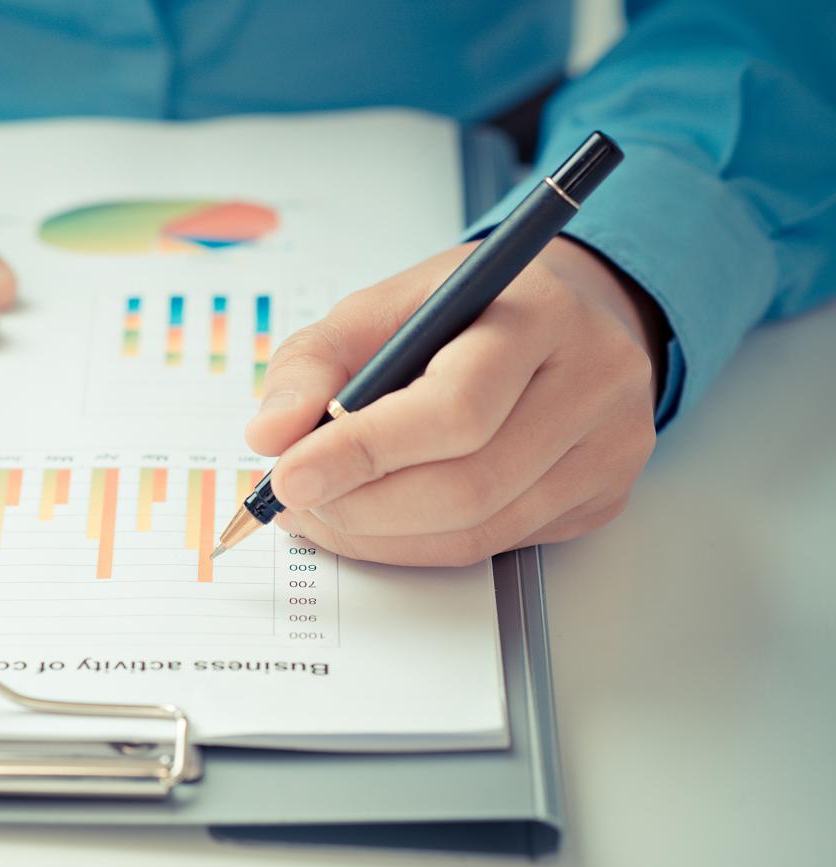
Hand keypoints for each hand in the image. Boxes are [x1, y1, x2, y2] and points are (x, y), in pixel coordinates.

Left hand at [246, 237, 665, 565]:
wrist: (563, 315)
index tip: (290, 474)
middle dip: (363, 506)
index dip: (365, 451)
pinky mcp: (604, 496)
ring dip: (381, 535)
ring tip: (323, 511)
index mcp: (540, 313)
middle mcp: (594, 381)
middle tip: (297, 501)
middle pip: (470, 482)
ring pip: (481, 528)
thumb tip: (271, 435)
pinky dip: (420, 544)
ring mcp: (610, 446)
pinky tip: (378, 519)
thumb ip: (314, 363)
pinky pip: (498, 545)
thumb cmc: (465, 311)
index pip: (455, 406)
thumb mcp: (381, 307)